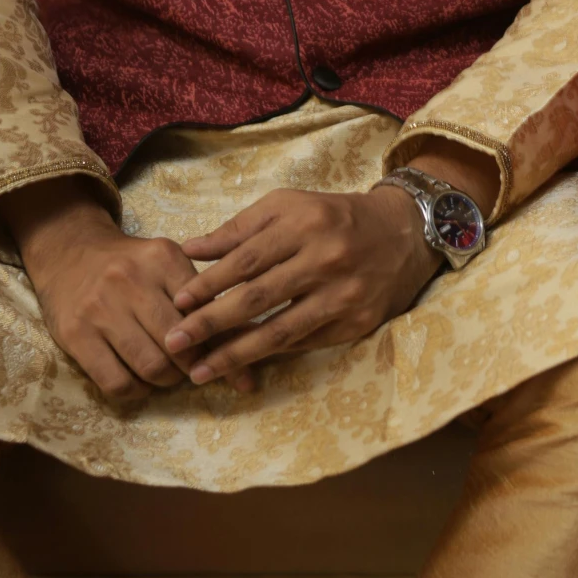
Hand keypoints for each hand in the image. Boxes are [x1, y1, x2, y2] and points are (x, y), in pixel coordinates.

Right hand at [2, 175, 224, 398]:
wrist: (69, 252)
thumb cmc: (130, 266)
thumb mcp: (167, 266)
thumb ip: (204, 297)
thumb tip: (251, 338)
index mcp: (163, 258)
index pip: (202, 310)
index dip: (219, 342)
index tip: (229, 361)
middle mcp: (131, 280)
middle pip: (179, 343)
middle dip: (193, 365)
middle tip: (194, 368)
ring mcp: (100, 308)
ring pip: (150, 366)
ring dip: (166, 380)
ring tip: (167, 373)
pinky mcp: (74, 334)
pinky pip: (116, 382)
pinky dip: (136, 391)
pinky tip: (139, 380)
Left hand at [165, 184, 438, 383]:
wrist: (403, 233)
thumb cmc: (333, 216)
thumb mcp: (289, 206)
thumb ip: (239, 228)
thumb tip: (191, 248)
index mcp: (305, 223)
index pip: (246, 260)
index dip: (209, 285)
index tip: (179, 304)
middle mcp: (326, 259)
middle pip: (257, 298)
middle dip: (211, 324)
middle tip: (175, 344)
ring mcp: (344, 295)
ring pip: (280, 331)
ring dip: (235, 355)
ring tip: (201, 371)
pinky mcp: (356, 323)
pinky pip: (304, 343)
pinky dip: (270, 355)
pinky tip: (243, 365)